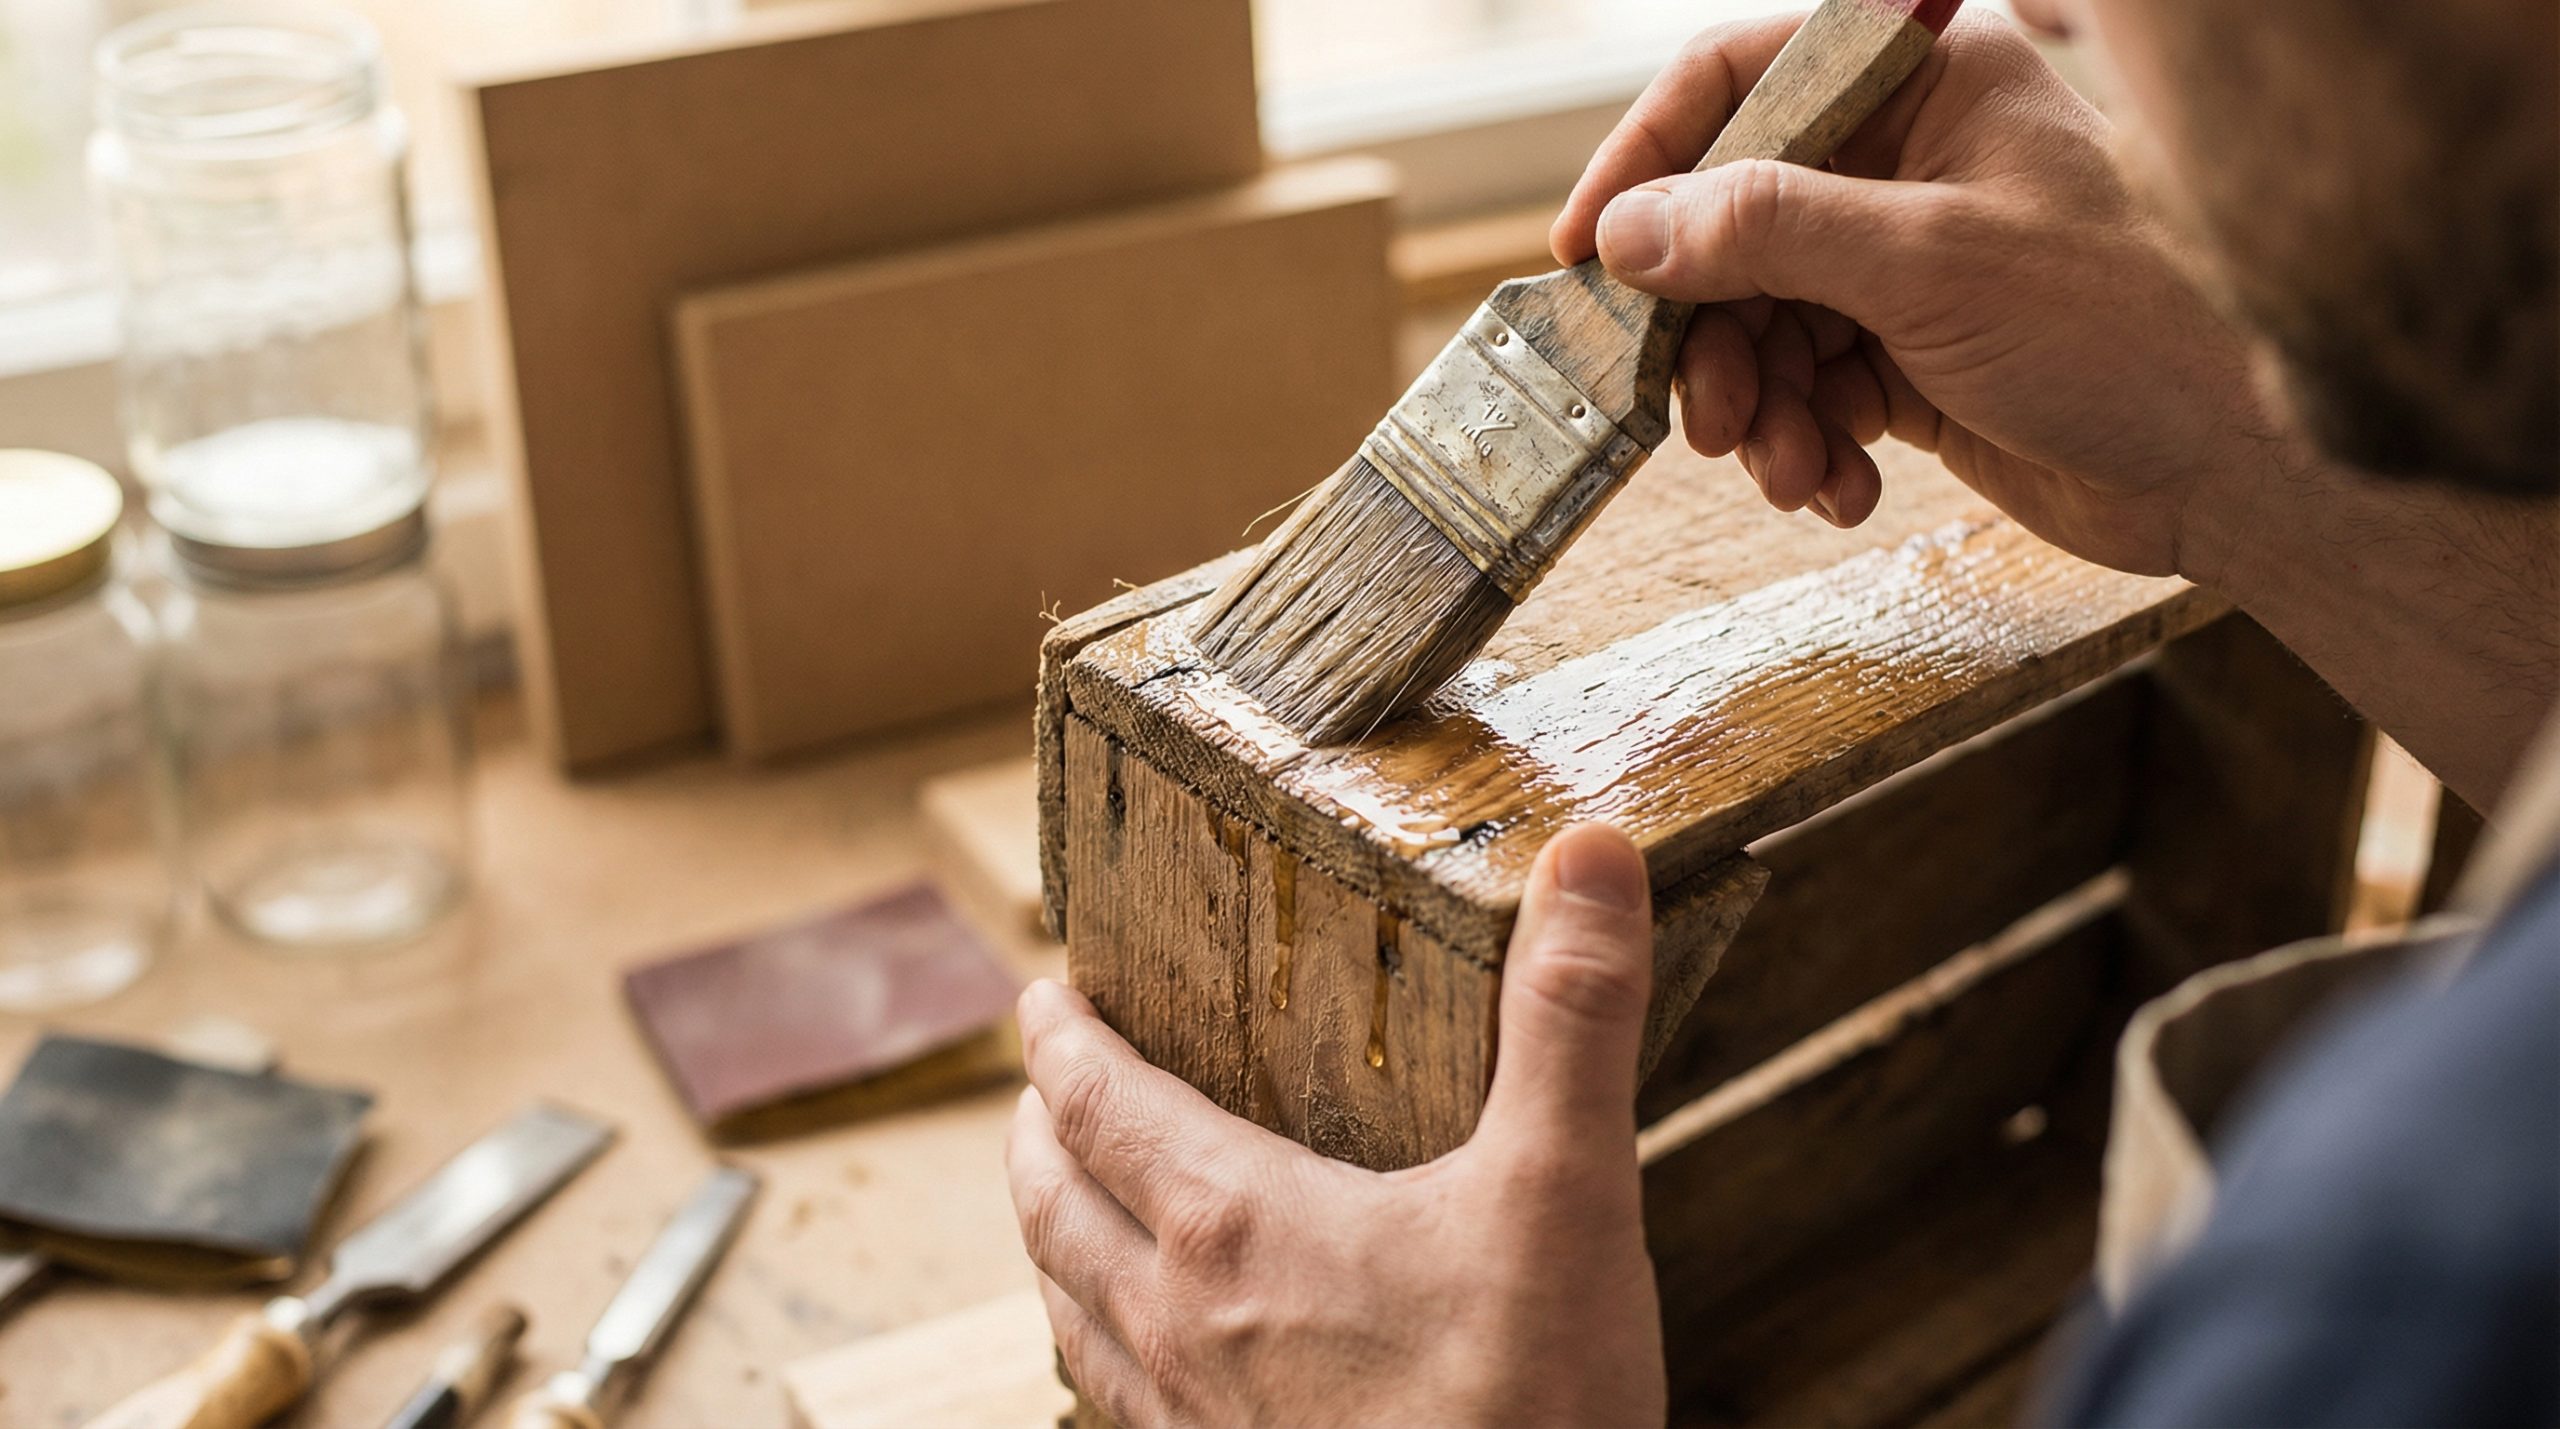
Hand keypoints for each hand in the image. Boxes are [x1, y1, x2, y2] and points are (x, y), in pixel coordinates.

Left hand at [1006, 824, 1666, 1426]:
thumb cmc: (1527, 1408)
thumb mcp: (1565, 1191)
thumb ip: (1570, 1018)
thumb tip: (1591, 855)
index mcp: (1234, 1223)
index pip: (1097, 1103)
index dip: (1058, 1041)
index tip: (1041, 995)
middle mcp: (1179, 1319)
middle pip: (1051, 1203)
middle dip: (1036, 1132)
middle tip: (1040, 1087)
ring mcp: (1191, 1419)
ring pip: (1069, 1308)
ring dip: (1051, 1237)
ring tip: (1065, 1205)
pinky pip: (1119, 1401)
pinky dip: (1102, 1346)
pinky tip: (1150, 1361)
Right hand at [1550, 11, 2272, 578]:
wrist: (2235, 466)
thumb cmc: (2125, 326)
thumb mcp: (1929, 264)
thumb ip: (1768, 233)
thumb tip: (1630, 232)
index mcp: (1923, 81)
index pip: (1737, 83)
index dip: (1646, 162)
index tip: (1583, 254)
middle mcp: (1903, 159)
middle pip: (1727, 224)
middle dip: (1708, 333)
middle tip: (1702, 419)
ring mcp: (1900, 262)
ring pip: (1755, 321)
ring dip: (1755, 408)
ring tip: (1790, 469)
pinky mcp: (1907, 356)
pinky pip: (1803, 390)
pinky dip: (1803, 445)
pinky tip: (1840, 488)